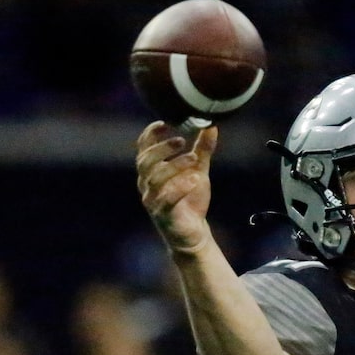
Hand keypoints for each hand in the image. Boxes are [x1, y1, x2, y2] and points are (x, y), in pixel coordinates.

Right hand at [135, 121, 217, 251]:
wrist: (193, 232)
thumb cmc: (190, 199)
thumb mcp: (198, 171)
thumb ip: (203, 150)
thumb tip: (211, 126)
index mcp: (152, 170)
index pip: (143, 148)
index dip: (151, 134)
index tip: (165, 122)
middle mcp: (147, 184)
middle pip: (145, 161)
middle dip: (162, 148)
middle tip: (181, 140)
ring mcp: (152, 200)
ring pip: (154, 179)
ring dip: (173, 166)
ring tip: (193, 158)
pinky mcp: (162, 215)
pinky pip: (166, 201)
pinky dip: (179, 189)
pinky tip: (194, 180)